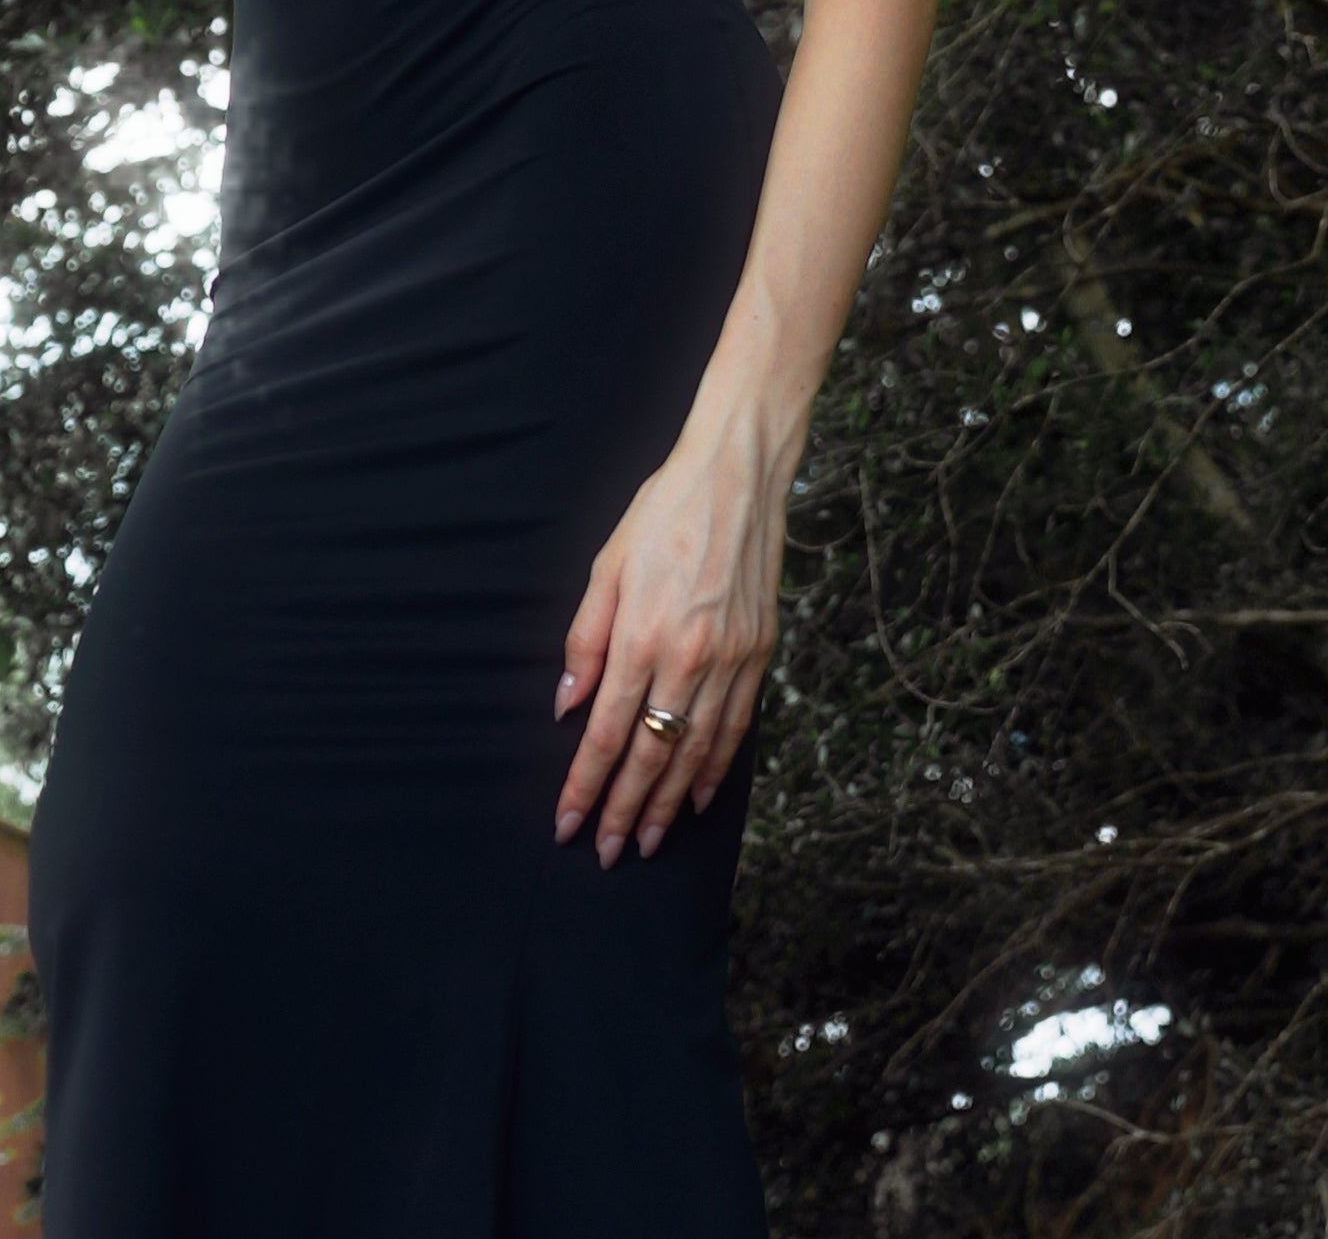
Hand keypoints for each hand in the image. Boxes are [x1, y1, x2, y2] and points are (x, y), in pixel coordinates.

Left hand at [552, 414, 789, 866]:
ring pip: (697, 751)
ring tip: (650, 840)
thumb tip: (568, 705)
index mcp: (642, 633)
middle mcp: (689, 656)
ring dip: (671, 803)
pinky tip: (701, 796)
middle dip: (626, 810)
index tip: (567, 823)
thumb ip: (584, 640)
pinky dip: (718, 767)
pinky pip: (736, 725)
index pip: (607, 732)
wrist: (737, 475)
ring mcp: (731, 658)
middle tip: (608, 852)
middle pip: (652, 754)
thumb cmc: (662, 513)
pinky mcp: (760, 652)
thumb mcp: (606, 566)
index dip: (586, 785)